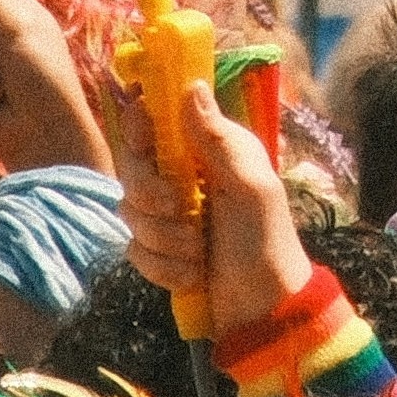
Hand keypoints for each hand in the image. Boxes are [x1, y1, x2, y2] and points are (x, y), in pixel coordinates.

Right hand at [152, 62, 318, 334]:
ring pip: (130, 211)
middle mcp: (184, 176)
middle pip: (132, 166)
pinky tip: (193, 274)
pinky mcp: (157, 250)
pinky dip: (164, 267)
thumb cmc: (266, 241)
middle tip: (181, 209)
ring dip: (165, 238)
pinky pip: (135, 250)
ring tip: (200, 252)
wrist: (262, 310)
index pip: (158, 120)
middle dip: (151, 193)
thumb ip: (217, 139)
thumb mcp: (250, 186)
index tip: (145, 138)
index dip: (141, 123)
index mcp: (209, 150)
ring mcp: (167, 215)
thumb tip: (192, 86)